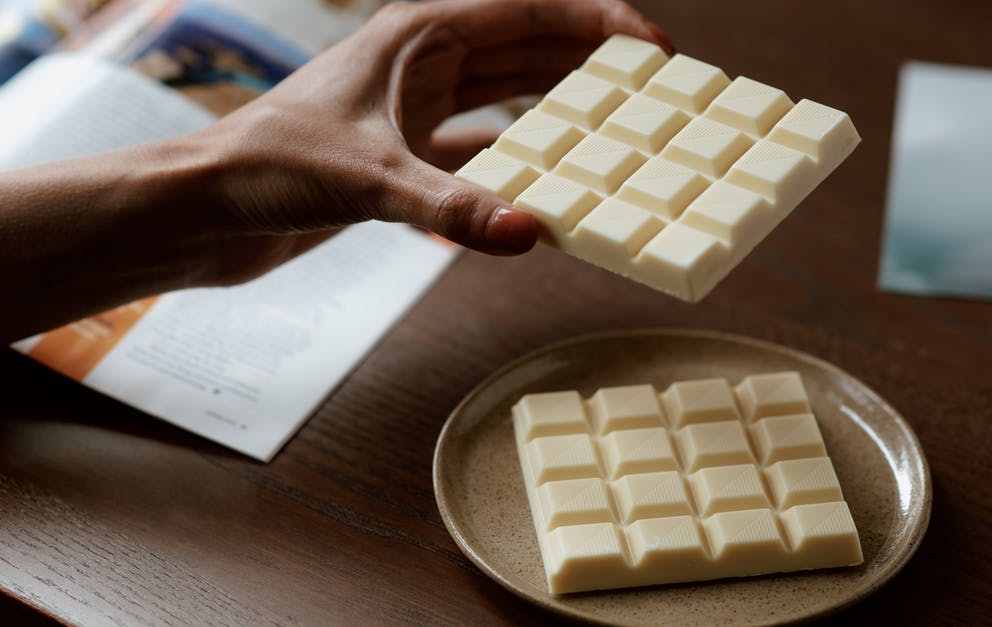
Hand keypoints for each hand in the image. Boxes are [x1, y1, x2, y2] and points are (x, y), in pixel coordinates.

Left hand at [189, 0, 672, 283]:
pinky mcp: (405, 153)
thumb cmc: (267, 167)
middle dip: (592, 67)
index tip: (653, 49)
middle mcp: (424, 62)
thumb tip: (529, 231)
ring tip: (617, 131)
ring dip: (561, 110)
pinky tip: (548, 185)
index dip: (598, 23)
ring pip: (510, 96)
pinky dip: (518, 162)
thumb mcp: (367, 180)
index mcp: (421, 35)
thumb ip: (451, 208)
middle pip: (530, 50)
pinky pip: (482, 148)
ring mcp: (415, 107)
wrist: (208, 209)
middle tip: (652, 94)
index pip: (530, 13)